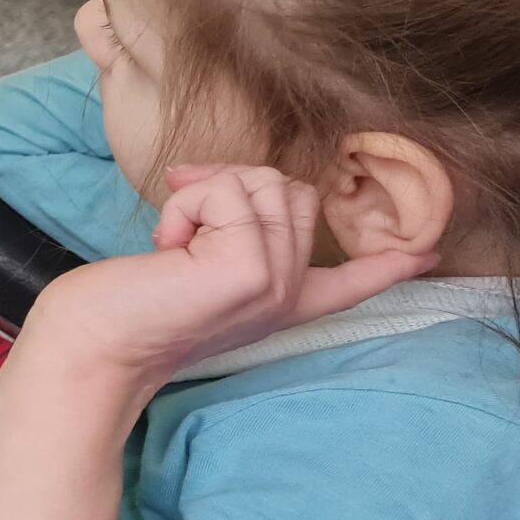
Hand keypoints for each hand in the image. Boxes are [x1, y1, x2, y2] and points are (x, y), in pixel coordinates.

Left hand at [20, 163, 436, 388]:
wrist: (91, 344)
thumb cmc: (127, 302)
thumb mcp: (196, 261)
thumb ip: (229, 227)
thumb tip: (222, 176)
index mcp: (279, 299)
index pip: (351, 281)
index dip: (388, 264)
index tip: (428, 255)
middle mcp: (287, 294)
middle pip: (292, 189)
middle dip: (230, 185)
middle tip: (182, 229)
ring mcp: (275, 282)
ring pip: (262, 182)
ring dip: (202, 195)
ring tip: (174, 244)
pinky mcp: (250, 271)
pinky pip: (226, 190)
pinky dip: (186, 204)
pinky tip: (167, 249)